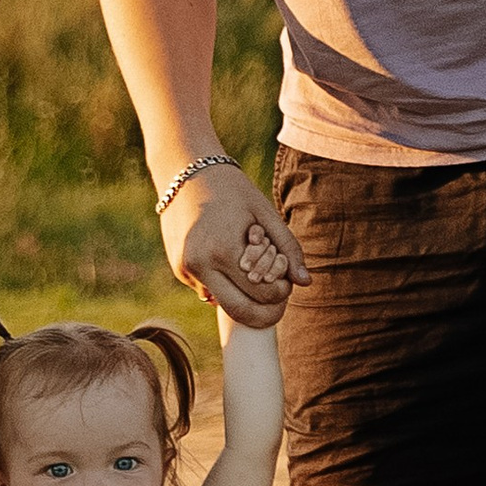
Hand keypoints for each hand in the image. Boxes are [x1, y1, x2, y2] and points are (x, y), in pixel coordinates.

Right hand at [163, 165, 306, 326]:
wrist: (185, 172)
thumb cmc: (232, 189)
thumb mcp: (265, 213)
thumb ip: (287, 248)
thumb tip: (306, 282)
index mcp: (223, 250)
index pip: (261, 293)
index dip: (281, 293)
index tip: (287, 282)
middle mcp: (199, 265)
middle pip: (240, 311)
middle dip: (264, 313)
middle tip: (278, 303)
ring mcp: (185, 270)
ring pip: (223, 304)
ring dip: (243, 296)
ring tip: (252, 268)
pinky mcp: (179, 270)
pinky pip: (209, 290)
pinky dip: (225, 283)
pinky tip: (229, 259)